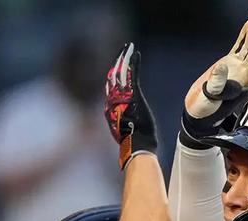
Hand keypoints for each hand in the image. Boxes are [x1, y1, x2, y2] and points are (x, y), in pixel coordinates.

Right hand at [104, 43, 157, 168]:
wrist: (136, 145)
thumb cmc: (133, 143)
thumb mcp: (124, 131)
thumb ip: (120, 123)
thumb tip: (121, 126)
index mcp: (110, 108)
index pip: (110, 88)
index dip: (113, 76)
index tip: (115, 67)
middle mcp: (113, 100)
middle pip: (113, 76)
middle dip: (117, 62)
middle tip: (122, 51)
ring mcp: (122, 96)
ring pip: (121, 73)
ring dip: (124, 58)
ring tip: (128, 48)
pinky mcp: (133, 95)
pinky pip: (132, 75)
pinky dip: (134, 63)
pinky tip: (135, 53)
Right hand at [181, 13, 247, 147]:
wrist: (199, 111)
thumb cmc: (205, 108)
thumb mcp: (209, 97)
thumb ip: (216, 84)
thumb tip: (222, 66)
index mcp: (244, 84)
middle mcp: (245, 75)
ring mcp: (239, 67)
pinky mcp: (231, 63)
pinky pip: (241, 46)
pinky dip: (245, 35)